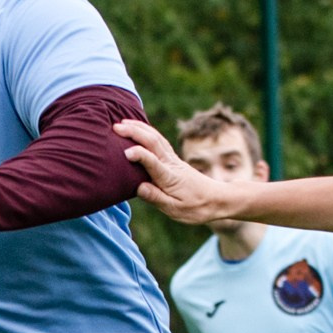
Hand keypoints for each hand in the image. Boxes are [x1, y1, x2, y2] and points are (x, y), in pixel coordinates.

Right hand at [115, 119, 247, 225]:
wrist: (217, 199)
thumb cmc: (196, 208)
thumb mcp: (175, 210)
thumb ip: (156, 198)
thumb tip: (139, 187)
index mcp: (170, 178)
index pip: (153, 162)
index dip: (139, 156)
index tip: (124, 153)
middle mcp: (171, 164)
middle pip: (153, 142)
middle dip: (134, 132)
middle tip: (115, 127)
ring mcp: (173, 159)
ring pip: (156, 137)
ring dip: (139, 128)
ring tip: (122, 122)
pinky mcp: (174, 158)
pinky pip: (159, 140)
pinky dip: (147, 130)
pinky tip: (138, 127)